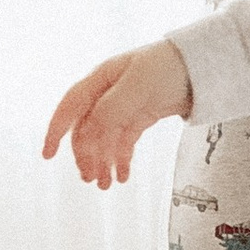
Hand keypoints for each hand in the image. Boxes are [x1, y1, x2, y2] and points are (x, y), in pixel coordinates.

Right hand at [43, 40, 191, 187]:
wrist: (201, 66)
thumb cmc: (168, 65)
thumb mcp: (138, 84)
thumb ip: (112, 107)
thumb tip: (91, 130)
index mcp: (100, 79)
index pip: (69, 107)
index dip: (55, 131)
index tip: (48, 155)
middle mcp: (107, 94)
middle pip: (86, 129)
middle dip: (85, 155)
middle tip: (90, 179)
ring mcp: (123, 106)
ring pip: (104, 140)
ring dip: (102, 162)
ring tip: (106, 184)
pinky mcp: (139, 117)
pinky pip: (123, 142)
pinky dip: (121, 159)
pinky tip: (123, 175)